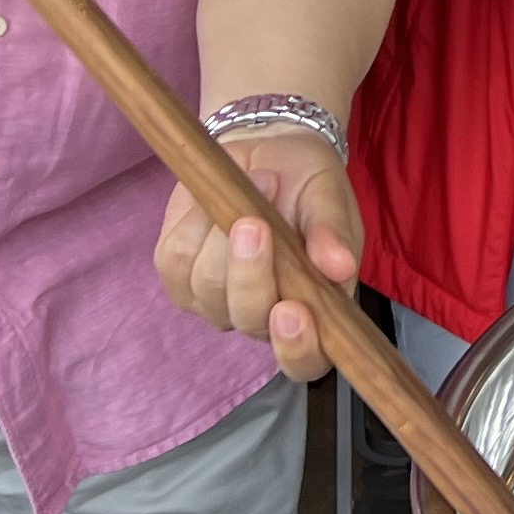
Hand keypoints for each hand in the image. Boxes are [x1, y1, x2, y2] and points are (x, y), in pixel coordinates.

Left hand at [156, 128, 362, 382]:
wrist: (270, 152)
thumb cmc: (310, 185)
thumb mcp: (331, 200)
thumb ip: (332, 233)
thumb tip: (339, 267)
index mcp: (314, 312)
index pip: (306, 361)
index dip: (296, 348)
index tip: (291, 309)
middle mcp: (262, 318)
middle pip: (246, 317)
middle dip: (248, 272)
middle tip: (256, 221)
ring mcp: (215, 302)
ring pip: (207, 286)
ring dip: (224, 232)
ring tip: (260, 183)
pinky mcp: (178, 277)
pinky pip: (175, 260)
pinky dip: (194, 221)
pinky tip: (216, 201)